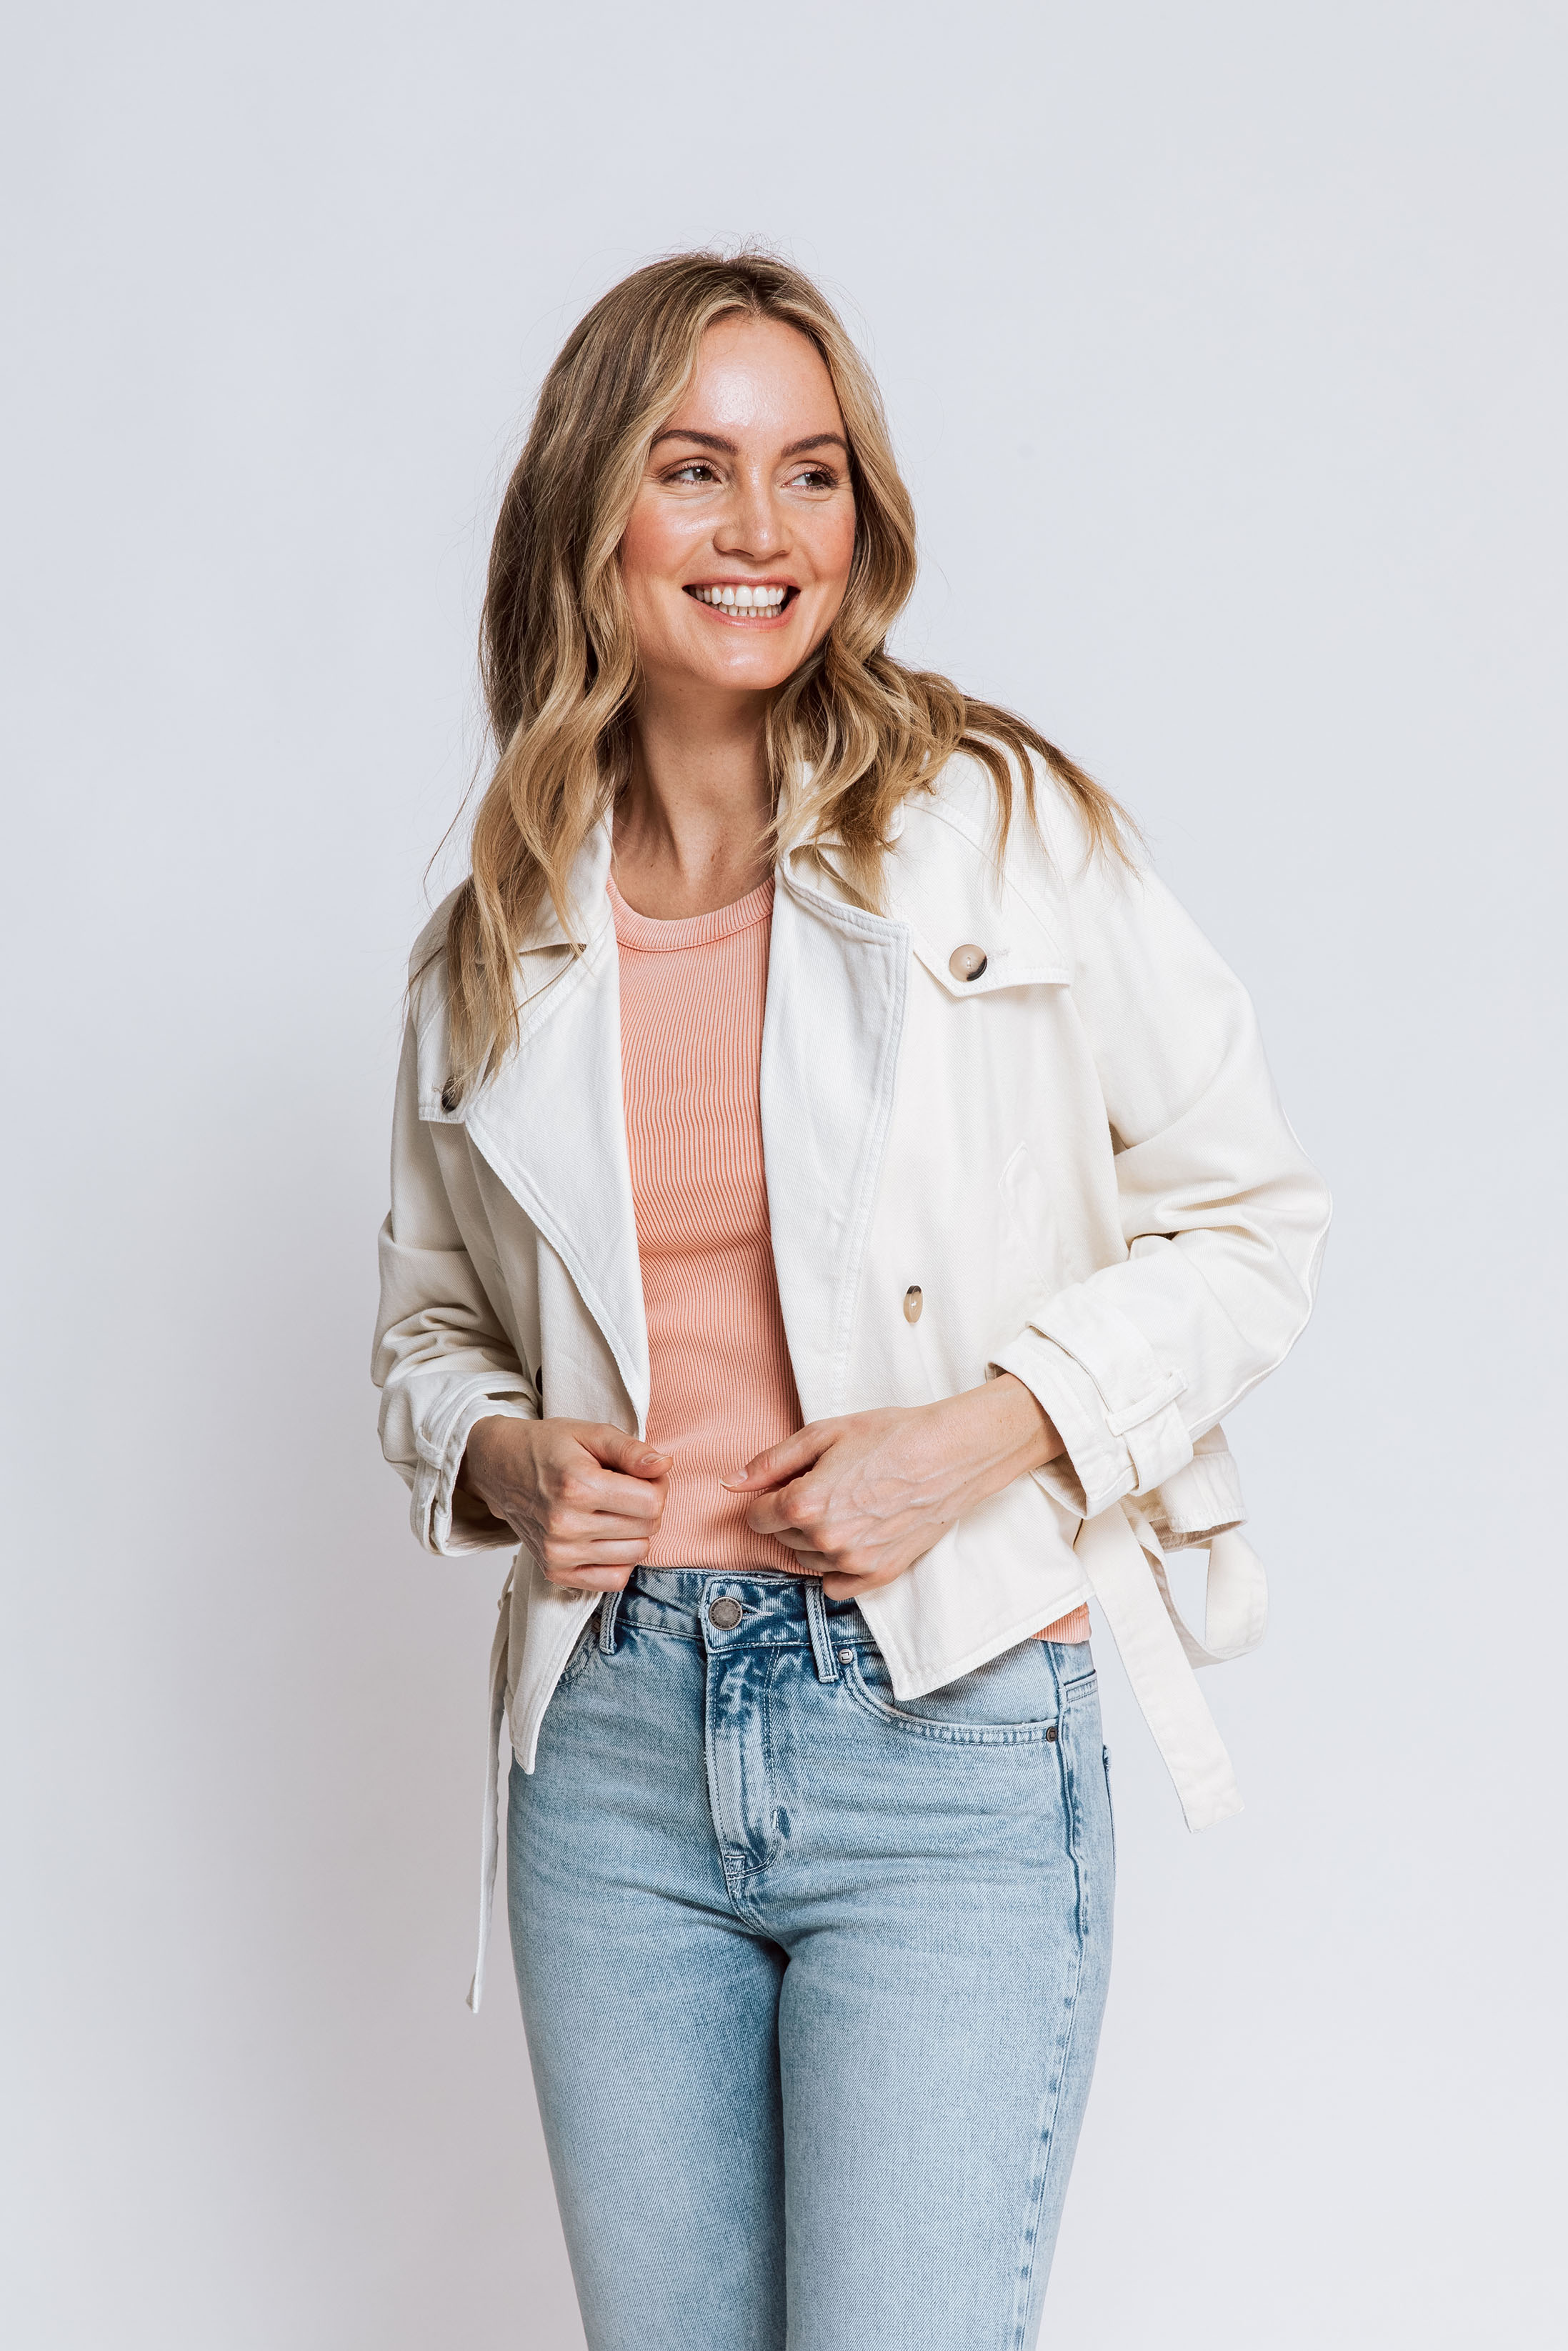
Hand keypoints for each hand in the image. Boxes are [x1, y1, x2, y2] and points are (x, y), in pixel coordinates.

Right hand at [459, 1416, 669, 1593]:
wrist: (500, 1468)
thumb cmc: (548, 1447)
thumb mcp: (591, 1433)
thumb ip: (631, 1450)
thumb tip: (664, 1465)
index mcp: (577, 1486)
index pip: (652, 1503)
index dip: (657, 1486)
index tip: (642, 1476)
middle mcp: (566, 1525)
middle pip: (646, 1529)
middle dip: (647, 1507)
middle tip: (626, 1490)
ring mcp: (558, 1553)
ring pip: (635, 1555)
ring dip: (634, 1533)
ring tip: (612, 1510)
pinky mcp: (555, 1572)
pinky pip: (613, 1580)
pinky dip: (619, 1560)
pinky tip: (606, 1536)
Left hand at [721, 1374, 1061, 1599]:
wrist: (951, 1454)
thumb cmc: (889, 1435)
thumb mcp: (824, 1433)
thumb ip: (771, 1461)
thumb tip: (731, 1483)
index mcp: (805, 1504)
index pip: (757, 1516)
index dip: (769, 1496)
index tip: (791, 1483)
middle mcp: (825, 1541)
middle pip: (782, 1538)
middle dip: (793, 1515)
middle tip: (827, 1486)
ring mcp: (853, 1562)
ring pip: (807, 1561)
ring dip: (814, 1540)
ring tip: (846, 1506)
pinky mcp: (879, 1575)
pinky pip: (835, 1586)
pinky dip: (836, 1566)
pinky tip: (854, 1537)